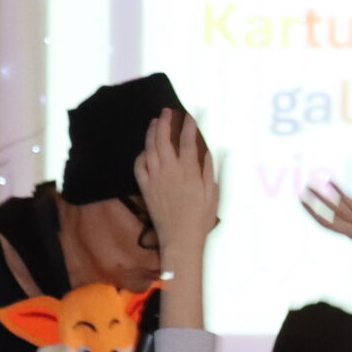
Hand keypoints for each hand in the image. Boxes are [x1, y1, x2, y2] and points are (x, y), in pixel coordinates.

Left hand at [135, 110, 219, 268]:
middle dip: (165, 122)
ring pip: (149, 149)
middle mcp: (169, 170)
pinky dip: (141, 154)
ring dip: (151, 133)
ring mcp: (155, 178)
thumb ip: (208, 170)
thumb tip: (207, 151)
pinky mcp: (145, 188)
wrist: (180, 238)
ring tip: (154, 122)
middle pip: (163, 139)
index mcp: (188, 171)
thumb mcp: (212, 193)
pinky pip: (139, 166)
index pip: (187, 140)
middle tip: (167, 112)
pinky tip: (145, 150)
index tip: (190, 116)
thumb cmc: (200, 218)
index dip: (189, 125)